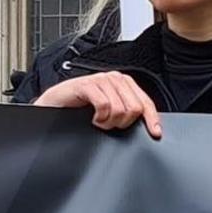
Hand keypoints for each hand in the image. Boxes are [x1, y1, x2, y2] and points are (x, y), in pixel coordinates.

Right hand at [36, 70, 160, 136]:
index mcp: (125, 84)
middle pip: (135, 108)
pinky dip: (99, 117)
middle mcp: (116, 79)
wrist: (56, 103)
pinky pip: (104, 106)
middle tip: (109, 124)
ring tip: (99, 121)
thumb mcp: (109, 110)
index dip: (152, 119)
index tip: (155, 133)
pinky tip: (93, 117)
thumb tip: (148, 125)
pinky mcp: (87, 85)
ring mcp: (101, 80)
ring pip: (120, 109)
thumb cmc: (81, 107)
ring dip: (108, 122)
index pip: (146, 102)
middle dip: (123, 123)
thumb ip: (127, 112)